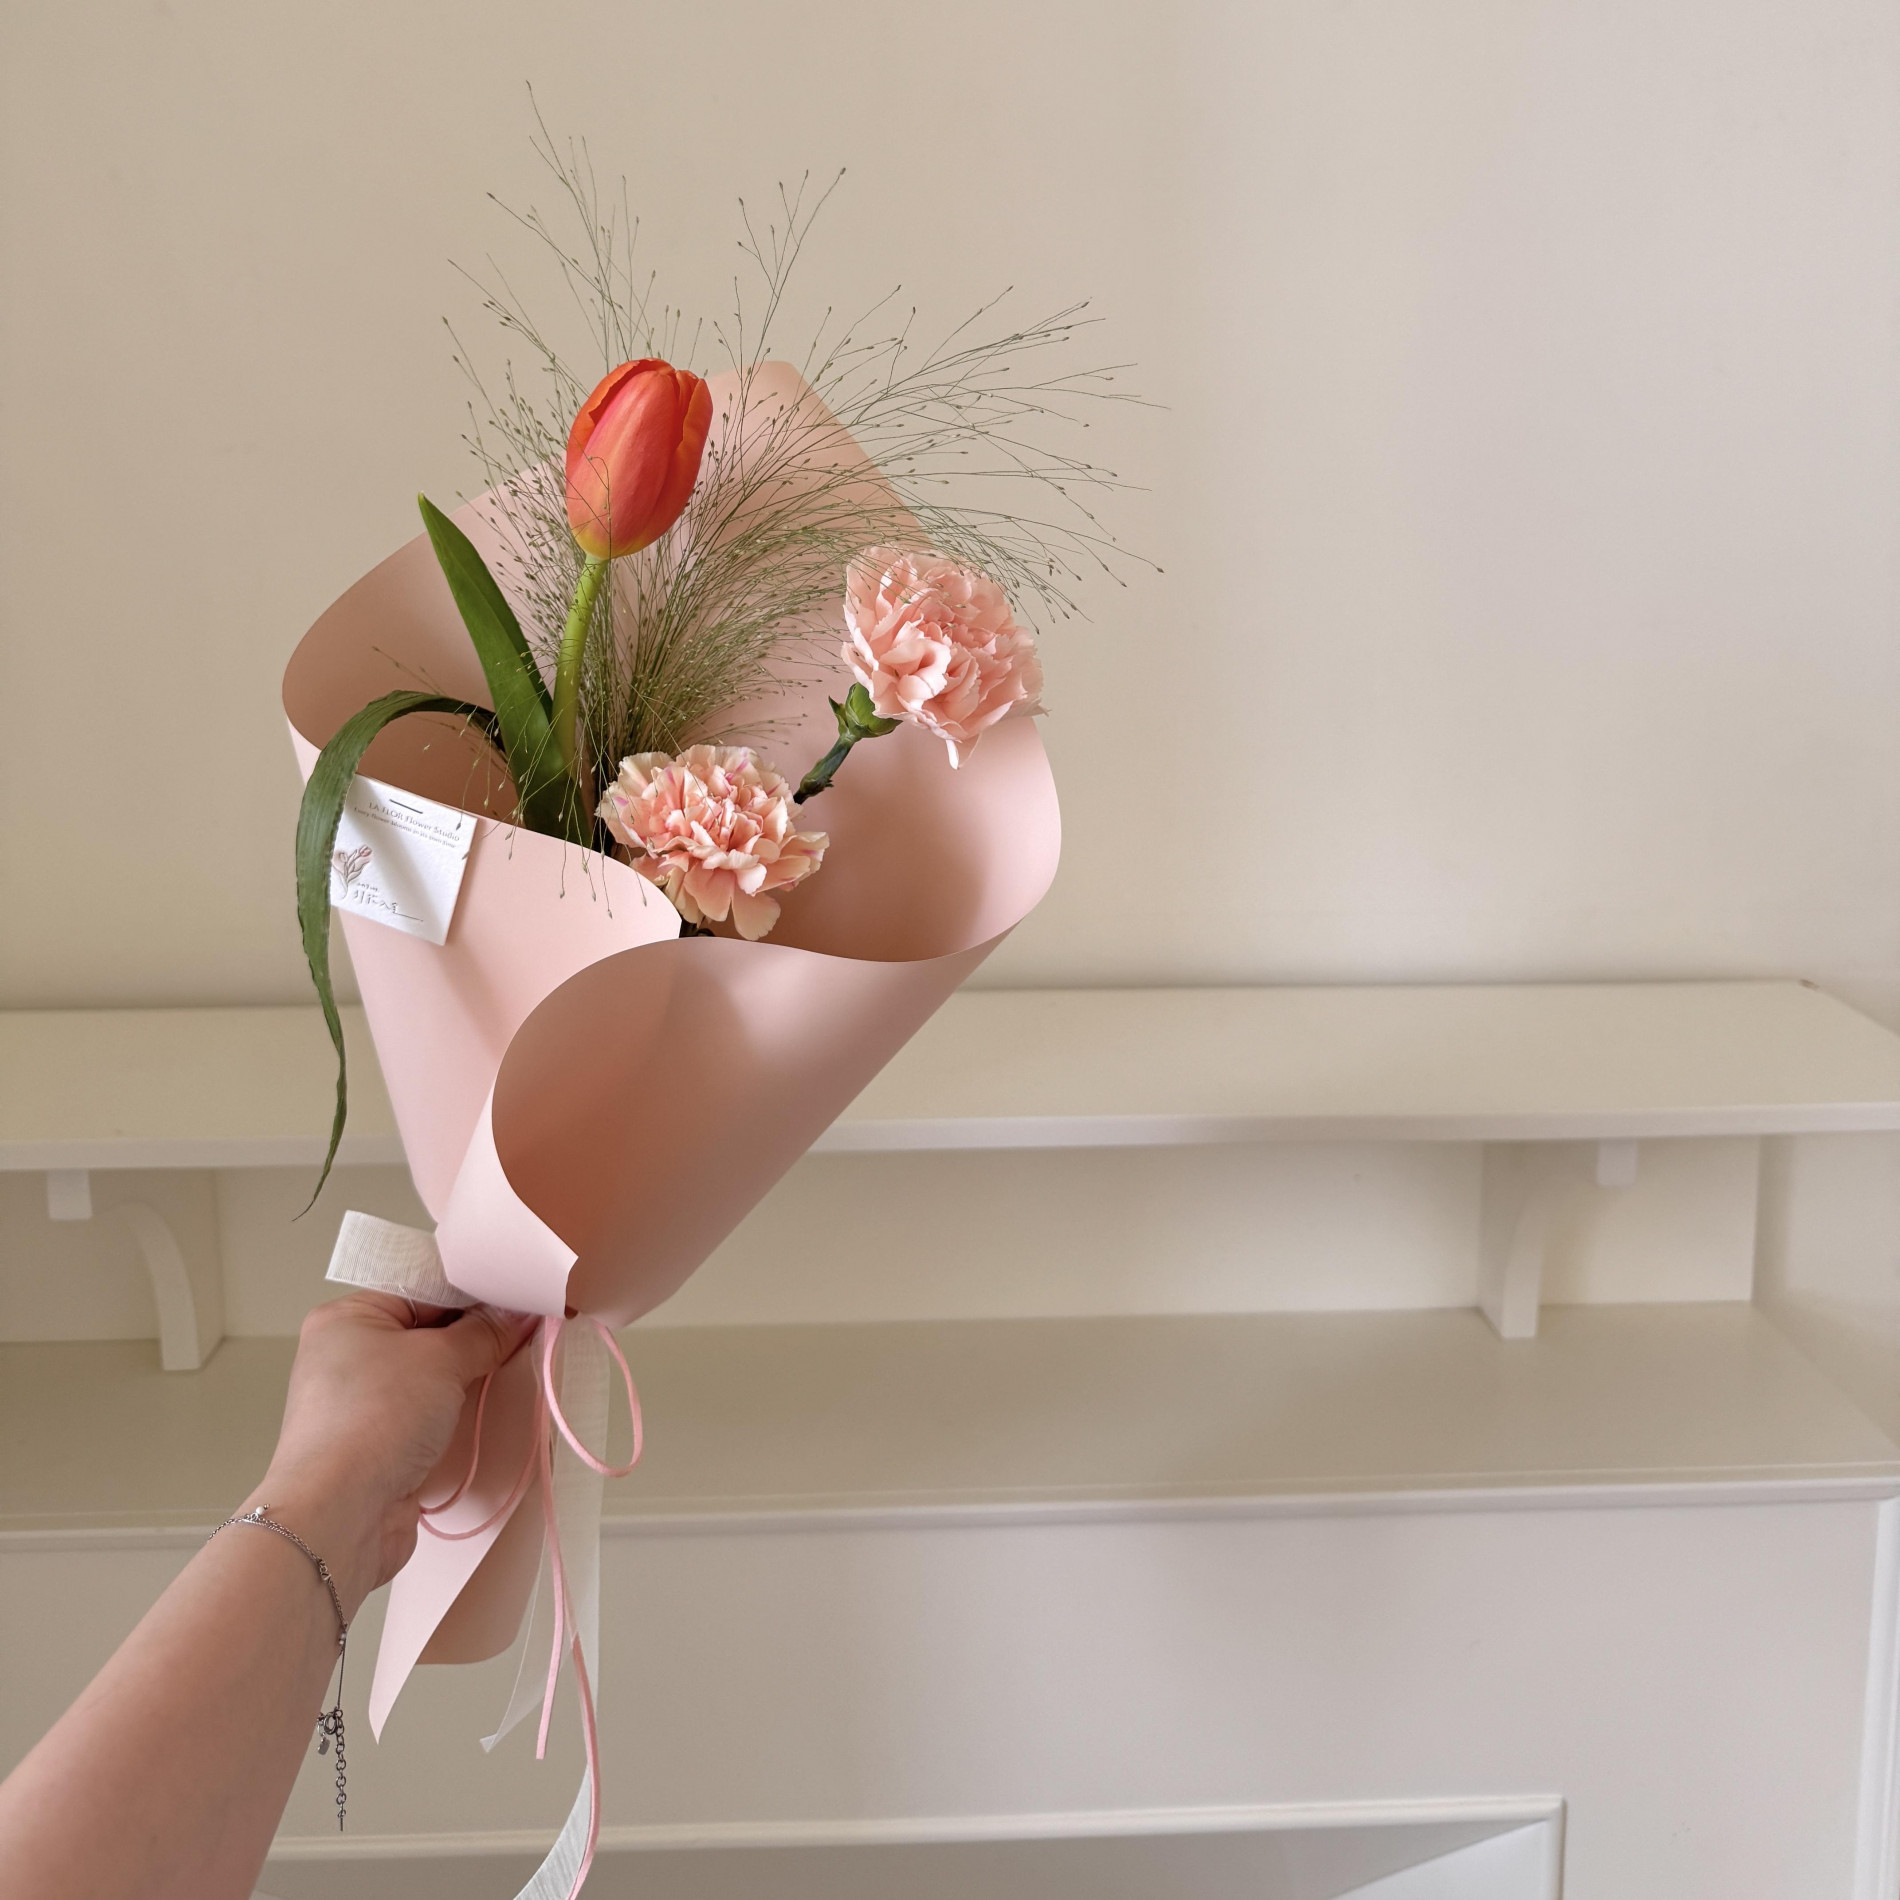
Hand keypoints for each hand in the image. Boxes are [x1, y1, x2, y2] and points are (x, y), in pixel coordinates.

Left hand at [251, 1293, 536, 1618]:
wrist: (341, 1516)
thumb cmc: (375, 1419)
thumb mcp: (441, 1359)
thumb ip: (486, 1332)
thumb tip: (521, 1312)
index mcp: (348, 1319)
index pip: (423, 1289)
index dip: (475, 1291)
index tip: (522, 1295)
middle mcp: (348, 1358)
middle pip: (429, 1333)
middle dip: (477, 1336)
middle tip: (531, 1329)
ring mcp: (363, 1406)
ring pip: (431, 1379)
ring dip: (470, 1378)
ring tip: (518, 1365)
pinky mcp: (380, 1448)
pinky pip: (429, 1417)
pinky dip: (458, 1414)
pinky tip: (493, 1408)